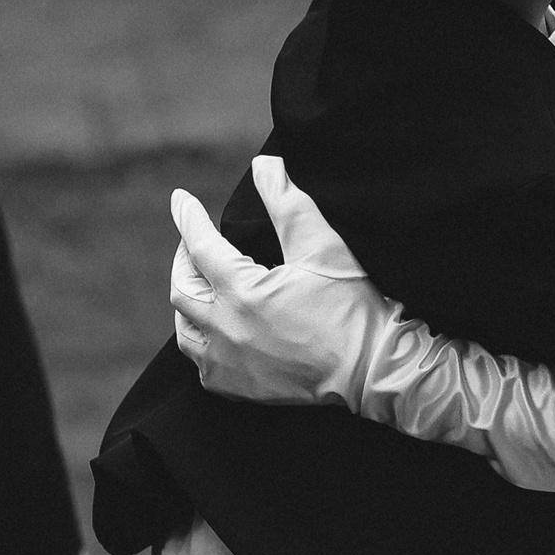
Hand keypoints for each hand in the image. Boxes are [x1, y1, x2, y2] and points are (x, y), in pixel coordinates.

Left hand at [170, 157, 383, 404]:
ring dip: (189, 303)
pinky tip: (218, 331)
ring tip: (201, 287)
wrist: (373, 368)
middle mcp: (225, 330)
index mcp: (242, 292)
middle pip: (181, 289)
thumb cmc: (353, 305)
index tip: (180, 200)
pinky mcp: (238, 388)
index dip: (188, 218)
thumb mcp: (324, 246)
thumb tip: (264, 166)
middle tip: (194, 245)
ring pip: (185, 330)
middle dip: (184, 261)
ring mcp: (228, 364)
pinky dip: (203, 341)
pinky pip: (202, 364)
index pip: (200, 246)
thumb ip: (288, 203)